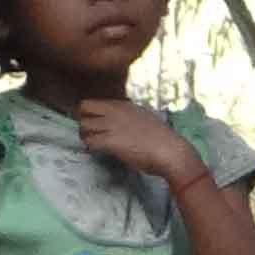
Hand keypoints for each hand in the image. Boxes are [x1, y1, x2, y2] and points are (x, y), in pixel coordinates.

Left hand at [75, 98, 203, 188]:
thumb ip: (131, 116)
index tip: (95, 124)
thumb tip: (124, 122)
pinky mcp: (111, 141)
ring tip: (95, 144)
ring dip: (86, 136)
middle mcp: (115, 112)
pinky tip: (99, 151)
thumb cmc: (164, 139)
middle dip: (83, 120)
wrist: (171, 152)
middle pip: (83, 109)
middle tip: (90, 133)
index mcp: (124, 105)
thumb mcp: (146, 118)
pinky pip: (90, 142)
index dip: (91, 114)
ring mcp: (112, 126)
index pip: (94, 103)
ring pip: (84, 126)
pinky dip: (91, 147)